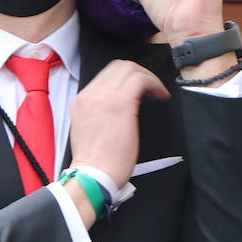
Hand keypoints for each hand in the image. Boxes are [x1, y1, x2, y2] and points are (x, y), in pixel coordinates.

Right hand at [69, 59, 170, 204]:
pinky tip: (160, 96)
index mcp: (81, 101)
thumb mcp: (89, 129)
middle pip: (118, 66)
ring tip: (157, 92)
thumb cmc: (94, 161)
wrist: (92, 174)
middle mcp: (90, 94)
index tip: (139, 90)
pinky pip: (141, 81)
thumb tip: (118, 108)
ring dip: (147, 77)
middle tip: (150, 88)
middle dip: (139, 73)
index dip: (126, 78)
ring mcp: (104, 97)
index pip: (106, 75)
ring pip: (130, 69)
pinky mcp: (120, 104)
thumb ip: (99, 113)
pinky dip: (154, 85)